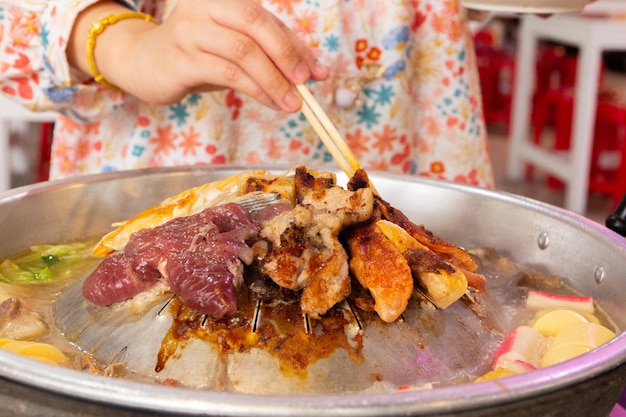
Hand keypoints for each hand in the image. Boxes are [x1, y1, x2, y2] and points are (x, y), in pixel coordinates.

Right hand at [69, 0, 327, 111]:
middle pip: (255, 23)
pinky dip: (256, 90)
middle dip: (287, 55)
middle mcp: (205, 5)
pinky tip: (271, 103)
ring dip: (274, 81)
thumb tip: (318, 73)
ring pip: (243, 52)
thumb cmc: (199, 53)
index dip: (297, 47)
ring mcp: (190, 30)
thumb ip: (273, 54)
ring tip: (293, 104)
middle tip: (306, 83)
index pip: (269, 20)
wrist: (144, 63)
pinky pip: (228, 74)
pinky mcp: (181, 58)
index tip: (319, 73)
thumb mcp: (237, 48)